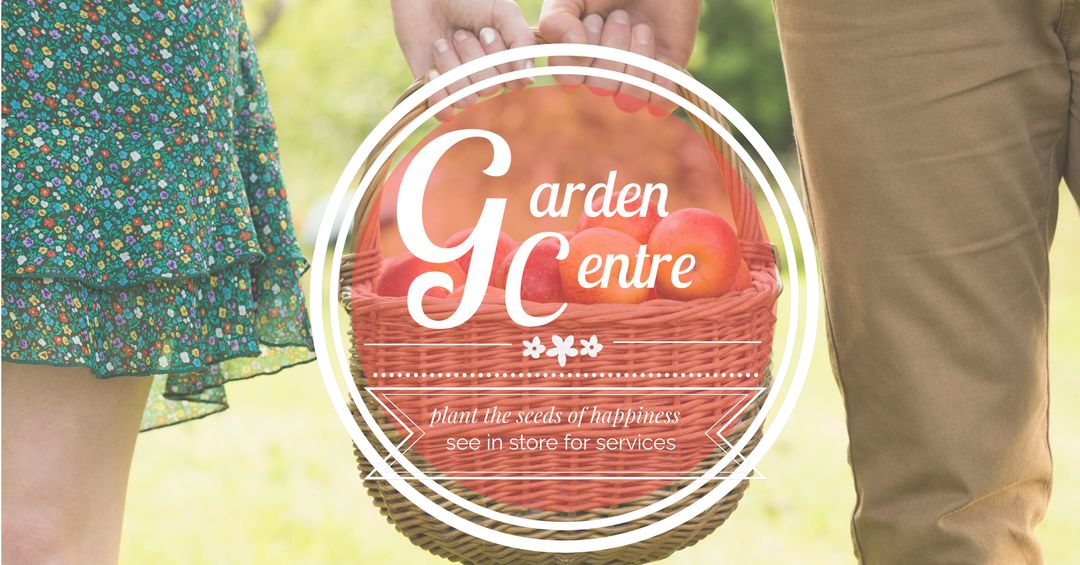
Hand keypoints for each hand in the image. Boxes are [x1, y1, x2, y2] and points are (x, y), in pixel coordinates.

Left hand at [392, 0, 535, 119]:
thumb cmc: (467, 0)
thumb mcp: (503, 11)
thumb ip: (522, 40)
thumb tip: (529, 79)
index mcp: (507, 62)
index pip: (514, 81)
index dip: (499, 59)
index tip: (486, 31)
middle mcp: (487, 78)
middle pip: (490, 89)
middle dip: (472, 58)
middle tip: (460, 33)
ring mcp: (462, 87)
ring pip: (467, 99)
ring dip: (452, 67)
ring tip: (442, 43)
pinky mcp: (437, 93)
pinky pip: (445, 112)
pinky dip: (439, 93)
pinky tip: (432, 69)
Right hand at [538, 0, 700, 113]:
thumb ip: (557, 19)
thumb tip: (574, 46)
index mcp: (574, 55)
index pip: (568, 78)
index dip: (580, 54)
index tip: (591, 20)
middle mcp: (601, 72)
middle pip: (600, 87)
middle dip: (612, 48)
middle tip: (620, 16)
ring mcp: (632, 77)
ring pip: (628, 99)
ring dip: (636, 59)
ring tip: (642, 28)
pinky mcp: (663, 78)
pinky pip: (659, 106)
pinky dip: (661, 87)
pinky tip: (662, 61)